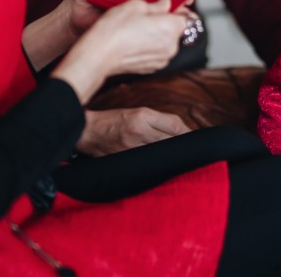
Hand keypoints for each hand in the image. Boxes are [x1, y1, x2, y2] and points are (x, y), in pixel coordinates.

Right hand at [52, 0, 184, 103]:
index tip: (166, 6)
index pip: (186, 16)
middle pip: (176, 30)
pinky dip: (149, 46)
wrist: (98, 55)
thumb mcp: (136, 4)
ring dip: (157, 35)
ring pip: (166, 42)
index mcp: (172, 28)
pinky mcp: (151, 68)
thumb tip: (166, 3)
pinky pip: (156, 52)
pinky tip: (134, 40)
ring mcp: (162, 60)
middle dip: (166, 22)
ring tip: (138, 28)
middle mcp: (171, 47)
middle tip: (147, 15)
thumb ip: (157, 4)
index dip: (176, 9)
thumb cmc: (115, 29)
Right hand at [76, 108, 190, 155]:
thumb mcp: (138, 112)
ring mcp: (131, 149)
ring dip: (172, 158)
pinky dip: (157, 166)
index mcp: (142, 116)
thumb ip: (161, 121)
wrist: (86, 132)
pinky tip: (161, 167)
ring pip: (161, 154)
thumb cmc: (114, 120)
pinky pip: (148, 165)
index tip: (194, 139)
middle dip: (182, 147)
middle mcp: (138, 132)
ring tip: (177, 160)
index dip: (187, 133)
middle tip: (190, 152)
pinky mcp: (125, 162)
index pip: (175, 125)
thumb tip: (184, 131)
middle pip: (171, 140)